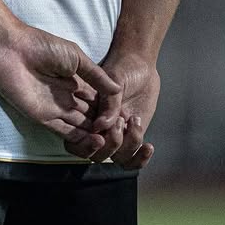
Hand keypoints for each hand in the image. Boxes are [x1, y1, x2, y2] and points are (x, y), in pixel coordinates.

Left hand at [0, 10, 123, 147]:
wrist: (11, 48)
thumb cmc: (42, 46)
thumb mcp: (76, 57)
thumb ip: (96, 76)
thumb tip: (119, 89)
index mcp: (76, 82)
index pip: (98, 101)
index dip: (111, 109)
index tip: (127, 118)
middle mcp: (67, 98)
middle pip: (90, 116)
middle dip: (105, 125)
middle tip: (124, 133)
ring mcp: (55, 108)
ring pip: (80, 127)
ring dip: (95, 134)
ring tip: (112, 139)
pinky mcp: (42, 117)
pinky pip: (64, 131)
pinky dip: (79, 138)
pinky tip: (94, 141)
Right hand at [70, 47, 158, 169]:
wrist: (141, 65)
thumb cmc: (123, 66)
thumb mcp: (114, 78)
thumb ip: (108, 102)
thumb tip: (101, 126)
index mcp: (86, 115)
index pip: (76, 141)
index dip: (85, 146)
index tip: (101, 137)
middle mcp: (99, 128)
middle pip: (97, 154)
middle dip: (111, 145)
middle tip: (122, 121)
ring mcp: (117, 134)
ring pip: (117, 158)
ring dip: (129, 145)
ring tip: (136, 120)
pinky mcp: (132, 137)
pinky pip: (133, 159)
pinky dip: (141, 158)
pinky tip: (148, 146)